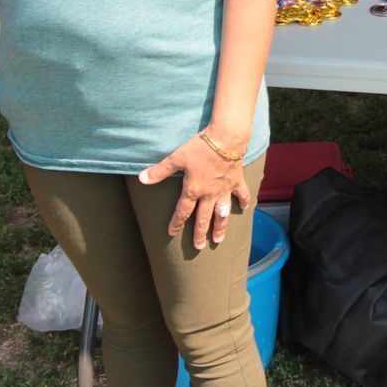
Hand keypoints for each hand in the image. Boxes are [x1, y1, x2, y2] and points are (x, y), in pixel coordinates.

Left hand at [139, 133, 251, 248]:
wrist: (225, 139)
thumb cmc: (200, 147)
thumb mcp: (176, 158)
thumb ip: (160, 171)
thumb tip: (142, 179)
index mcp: (193, 190)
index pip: (182, 211)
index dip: (176, 223)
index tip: (172, 232)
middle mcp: (209, 194)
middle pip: (203, 218)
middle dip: (200, 234)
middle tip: (199, 247)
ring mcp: (224, 189)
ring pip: (222, 213)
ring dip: (221, 227)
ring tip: (219, 240)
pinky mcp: (236, 181)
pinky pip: (241, 194)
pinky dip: (244, 201)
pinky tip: (244, 209)